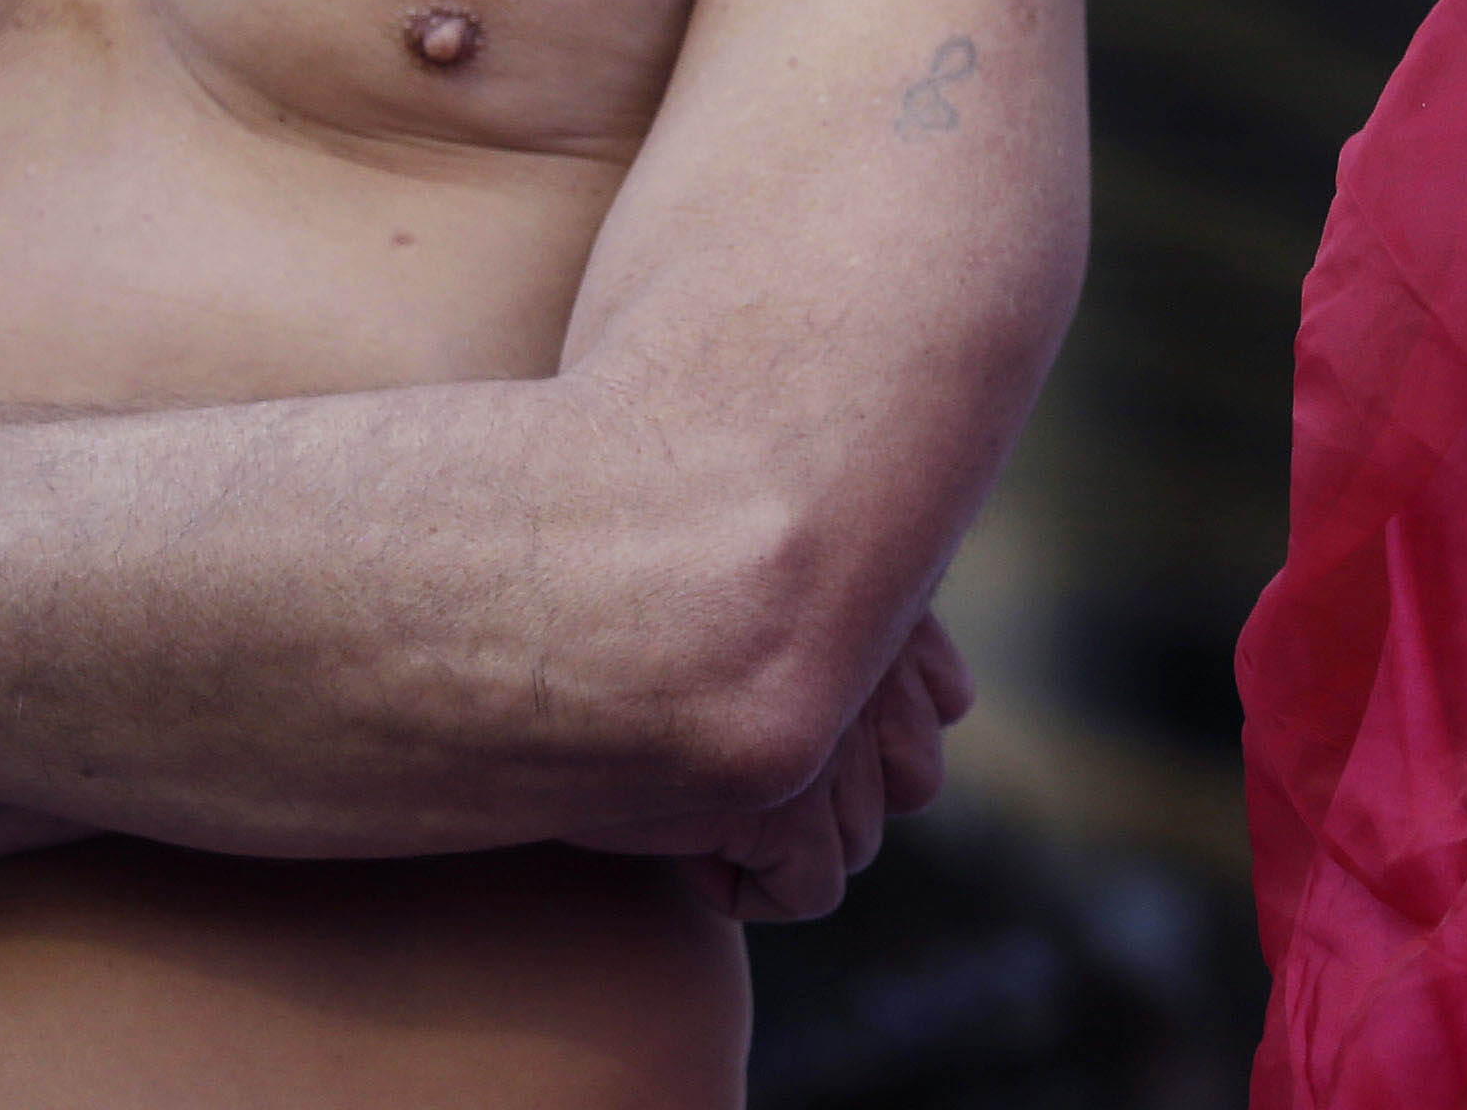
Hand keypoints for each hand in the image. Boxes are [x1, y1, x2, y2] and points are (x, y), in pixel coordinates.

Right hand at [588, 612, 970, 923]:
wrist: (522, 637)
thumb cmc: (610, 605)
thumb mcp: (738, 577)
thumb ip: (829, 605)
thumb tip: (931, 695)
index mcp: (871, 586)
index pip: (944, 698)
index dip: (866, 731)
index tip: (785, 718)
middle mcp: (874, 652)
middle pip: (914, 780)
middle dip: (832, 791)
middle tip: (729, 764)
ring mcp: (835, 730)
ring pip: (859, 841)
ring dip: (786, 837)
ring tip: (693, 789)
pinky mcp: (790, 803)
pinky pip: (808, 890)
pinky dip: (747, 886)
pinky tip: (676, 842)